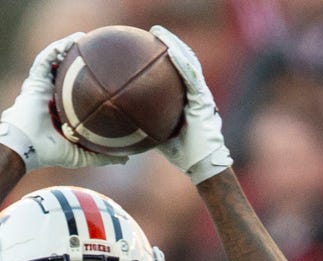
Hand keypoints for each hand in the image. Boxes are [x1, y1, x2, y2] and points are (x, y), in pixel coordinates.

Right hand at [0, 34, 104, 170]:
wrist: (27, 148)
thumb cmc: (50, 152)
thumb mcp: (82, 155)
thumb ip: (102, 156)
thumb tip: (126, 159)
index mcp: (61, 108)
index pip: (74, 88)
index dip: (85, 78)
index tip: (103, 71)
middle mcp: (50, 94)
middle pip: (64, 70)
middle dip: (76, 58)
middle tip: (94, 50)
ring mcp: (41, 85)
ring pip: (54, 60)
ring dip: (66, 47)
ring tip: (82, 38)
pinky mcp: (34, 81)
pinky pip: (45, 59)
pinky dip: (56, 48)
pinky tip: (70, 42)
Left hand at [150, 26, 232, 183]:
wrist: (202, 164)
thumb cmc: (182, 154)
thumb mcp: (157, 136)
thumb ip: (144, 125)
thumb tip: (118, 122)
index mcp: (186, 99)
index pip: (175, 73)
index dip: (165, 57)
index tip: (150, 46)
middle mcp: (195, 93)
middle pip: (183, 61)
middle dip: (169, 45)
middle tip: (153, 33)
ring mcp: (200, 95)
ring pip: (188, 62)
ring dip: (175, 45)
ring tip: (159, 33)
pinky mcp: (203, 99)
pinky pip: (191, 75)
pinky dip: (181, 61)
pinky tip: (169, 50)